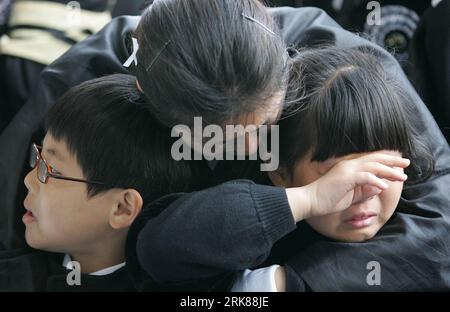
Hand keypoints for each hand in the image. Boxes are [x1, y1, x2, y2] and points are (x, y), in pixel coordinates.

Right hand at [287, 152, 409, 220]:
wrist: (310, 201)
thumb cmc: (327, 200)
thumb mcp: (350, 196)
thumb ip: (364, 191)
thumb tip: (379, 187)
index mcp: (349, 168)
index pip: (371, 161)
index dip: (386, 161)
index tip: (400, 166)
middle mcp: (349, 165)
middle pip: (375, 159)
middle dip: (392, 160)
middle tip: (407, 163)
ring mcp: (346, 170)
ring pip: (372, 166)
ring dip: (389, 171)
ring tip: (401, 176)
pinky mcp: (345, 178)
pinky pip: (365, 177)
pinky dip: (376, 180)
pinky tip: (385, 186)